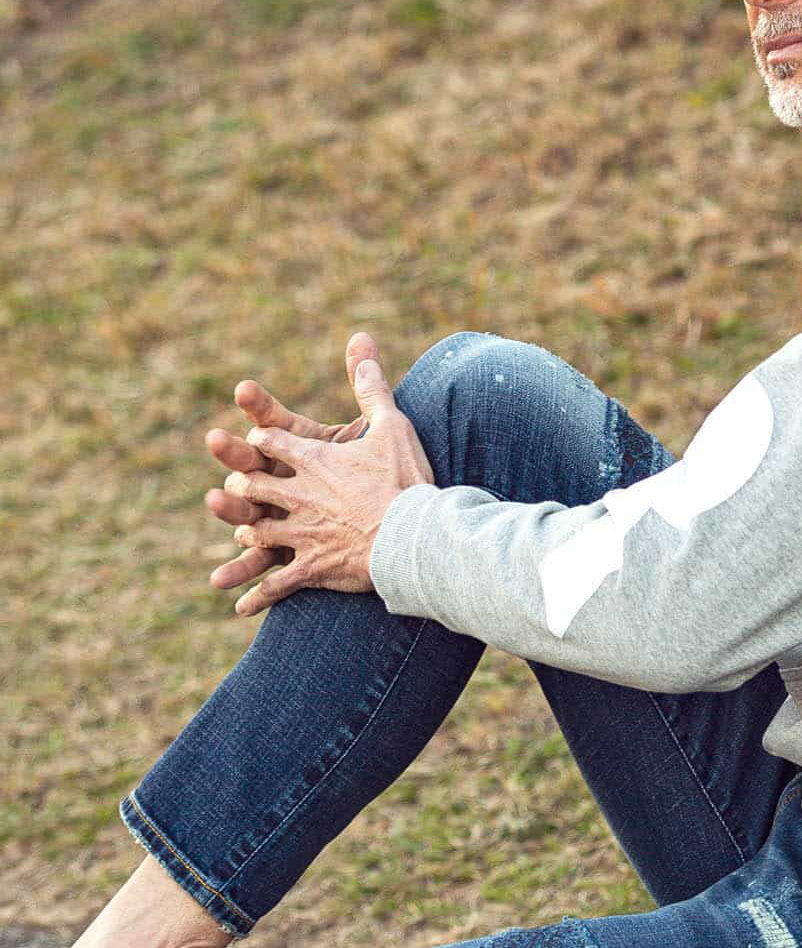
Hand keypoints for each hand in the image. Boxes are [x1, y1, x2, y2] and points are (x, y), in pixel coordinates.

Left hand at [213, 333, 435, 618]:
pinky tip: (240, 606)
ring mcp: (301, 534)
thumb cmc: (406, 479)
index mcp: (313, 460)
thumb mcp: (391, 425)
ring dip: (248, 533)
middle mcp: (298, 495)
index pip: (273, 441)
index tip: (259, 441)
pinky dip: (258, 595)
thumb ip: (371, 386)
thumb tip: (359, 342)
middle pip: (254, 486)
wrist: (416, 536)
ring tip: (244, 535)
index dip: (263, 440)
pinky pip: (276, 584)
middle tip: (239, 488)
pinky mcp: (311, 568)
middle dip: (244, 486)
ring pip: (259, 532)